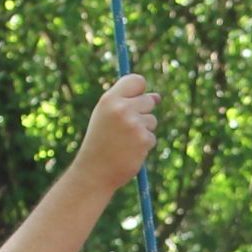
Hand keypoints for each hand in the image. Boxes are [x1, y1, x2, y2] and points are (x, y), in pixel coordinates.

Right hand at [75, 73, 158, 191]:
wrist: (95, 171)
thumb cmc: (100, 142)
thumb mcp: (106, 116)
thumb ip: (127, 103)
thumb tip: (157, 97)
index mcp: (110, 99)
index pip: (136, 81)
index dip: (140, 89)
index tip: (137, 99)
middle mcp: (122, 108)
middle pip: (148, 100)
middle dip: (143, 112)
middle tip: (126, 128)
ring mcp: (134, 124)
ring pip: (152, 120)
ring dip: (143, 130)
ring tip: (124, 141)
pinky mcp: (144, 139)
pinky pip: (152, 137)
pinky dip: (144, 145)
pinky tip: (129, 151)